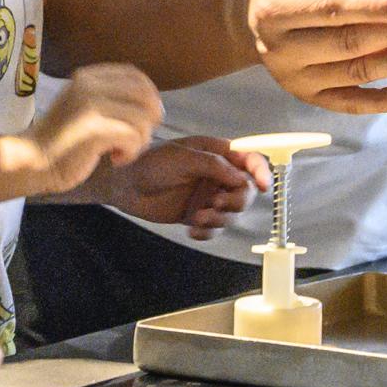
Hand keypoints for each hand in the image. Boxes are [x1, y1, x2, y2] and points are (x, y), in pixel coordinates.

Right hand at [28, 64, 163, 193]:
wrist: (32, 160)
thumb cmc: (61, 140)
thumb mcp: (83, 106)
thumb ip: (111, 100)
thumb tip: (155, 107)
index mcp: (87, 77)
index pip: (134, 75)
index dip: (149, 95)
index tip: (145, 117)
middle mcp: (90, 85)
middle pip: (144, 95)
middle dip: (149, 119)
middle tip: (136, 139)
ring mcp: (92, 105)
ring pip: (142, 119)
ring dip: (139, 141)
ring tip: (120, 151)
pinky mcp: (96, 129)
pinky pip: (134, 137)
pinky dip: (131, 152)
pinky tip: (116, 159)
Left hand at [92, 138, 271, 239]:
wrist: (123, 184)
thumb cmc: (150, 162)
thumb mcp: (184, 157)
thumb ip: (214, 165)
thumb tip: (241, 177)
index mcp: (218, 153)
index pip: (251, 160)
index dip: (262, 171)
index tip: (263, 185)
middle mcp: (217, 175)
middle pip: (246, 192)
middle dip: (236, 201)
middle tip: (216, 203)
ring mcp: (207, 196)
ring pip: (232, 214)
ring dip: (219, 219)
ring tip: (197, 217)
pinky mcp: (197, 214)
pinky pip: (215, 229)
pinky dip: (208, 233)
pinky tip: (192, 230)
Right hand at [241, 0, 386, 114]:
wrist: (250, 15)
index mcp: (279, 7)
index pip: (335, 9)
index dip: (378, 8)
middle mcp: (281, 47)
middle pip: (349, 44)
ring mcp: (293, 77)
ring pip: (355, 73)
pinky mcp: (307, 96)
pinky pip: (350, 104)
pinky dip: (385, 101)